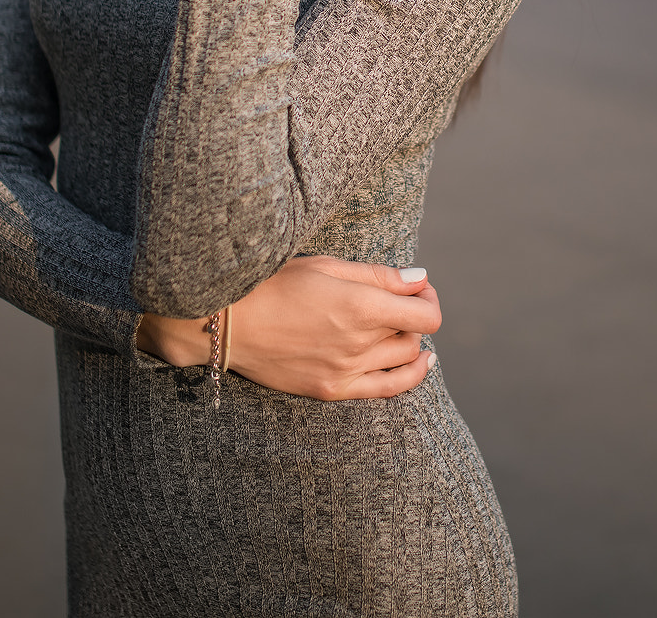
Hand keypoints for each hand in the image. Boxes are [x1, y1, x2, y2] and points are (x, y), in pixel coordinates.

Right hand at [135, 256, 440, 400]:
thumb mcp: (326, 266)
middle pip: (415, 334)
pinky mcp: (332, 390)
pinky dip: (410, 375)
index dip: (428, 297)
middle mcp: (359, 342)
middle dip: (416, 314)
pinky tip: (420, 362)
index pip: (426, 313)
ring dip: (409, 340)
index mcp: (360, 306)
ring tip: (398, 326)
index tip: (416, 287)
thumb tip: (419, 279)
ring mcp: (347, 370)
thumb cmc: (274, 284)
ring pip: (405, 359)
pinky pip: (387, 389)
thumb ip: (378, 276)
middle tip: (401, 301)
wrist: (228, 324)